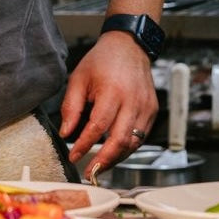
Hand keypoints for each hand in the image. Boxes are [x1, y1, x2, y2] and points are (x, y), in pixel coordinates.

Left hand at [59, 33, 157, 179]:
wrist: (129, 46)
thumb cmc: (102, 61)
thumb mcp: (78, 78)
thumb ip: (71, 107)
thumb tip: (66, 133)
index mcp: (113, 91)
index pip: (98, 126)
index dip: (85, 145)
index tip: (73, 156)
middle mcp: (133, 101)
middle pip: (120, 140)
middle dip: (104, 160)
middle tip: (90, 172)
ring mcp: (146, 107)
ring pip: (133, 142)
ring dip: (116, 158)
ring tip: (99, 166)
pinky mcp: (152, 111)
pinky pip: (141, 137)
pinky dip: (127, 148)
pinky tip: (114, 152)